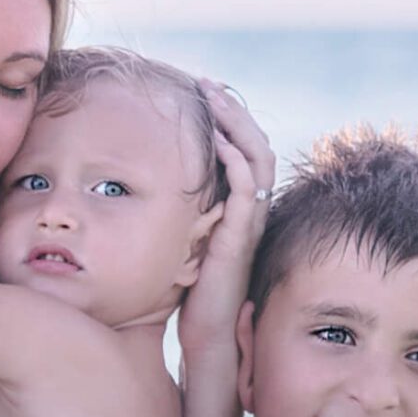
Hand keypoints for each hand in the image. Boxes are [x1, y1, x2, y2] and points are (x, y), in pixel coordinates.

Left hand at [183, 79, 276, 343]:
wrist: (210, 332)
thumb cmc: (195, 292)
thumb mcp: (190, 239)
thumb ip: (187, 212)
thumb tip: (159, 187)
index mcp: (243, 207)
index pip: (247, 150)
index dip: (231, 120)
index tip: (206, 94)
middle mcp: (253, 210)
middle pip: (256, 144)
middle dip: (233, 111)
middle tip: (208, 84)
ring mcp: (250, 222)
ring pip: (258, 159)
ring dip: (236, 125)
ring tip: (214, 99)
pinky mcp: (241, 237)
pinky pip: (248, 190)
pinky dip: (236, 162)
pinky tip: (217, 142)